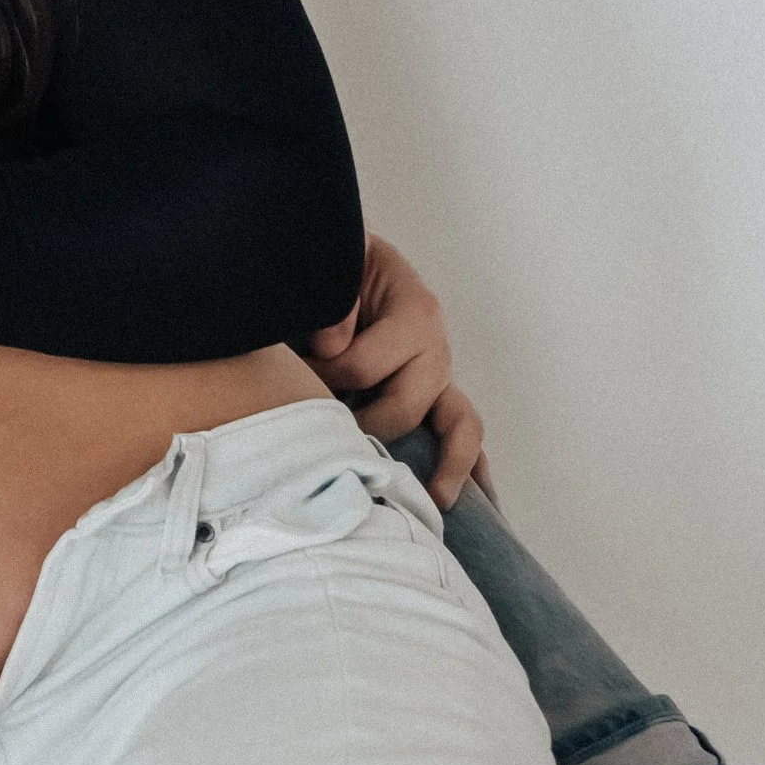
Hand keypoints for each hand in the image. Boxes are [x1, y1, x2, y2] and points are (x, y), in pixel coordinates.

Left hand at [305, 232, 492, 507]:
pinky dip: (470, 469)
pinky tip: (457, 498)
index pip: (364, 364)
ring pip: (458, 427)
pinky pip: (464, 436)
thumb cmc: (337, 268)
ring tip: (433, 502)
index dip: (324, 374)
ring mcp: (441, 376)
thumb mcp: (333, 266)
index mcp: (415, 309)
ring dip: (444, 465)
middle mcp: (435, 347)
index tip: (293, 372)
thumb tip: (332, 346)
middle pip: (405, 406)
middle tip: (320, 428)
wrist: (346, 263)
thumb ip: (333, 301)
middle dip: (359, 422)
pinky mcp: (439, 397)